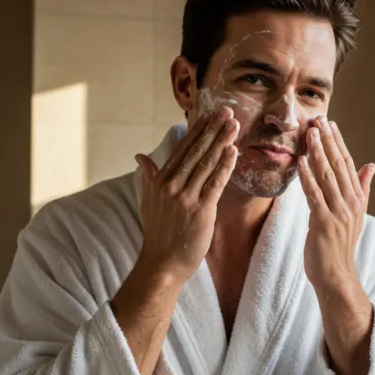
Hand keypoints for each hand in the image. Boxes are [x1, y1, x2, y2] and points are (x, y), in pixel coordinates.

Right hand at [135, 106, 239, 285]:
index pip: (182, 148)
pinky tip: (234, 151)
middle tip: (227, 110)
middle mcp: (171, 185)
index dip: (198, 130)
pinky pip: (216, 183)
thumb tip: (140, 157)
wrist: (162, 263)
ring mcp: (186, 197)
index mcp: (160, 180)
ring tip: (234, 124)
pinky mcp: (201, 210)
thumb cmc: (158, 233)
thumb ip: (149, 176)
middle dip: (213, 129)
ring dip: (222, 141)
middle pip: (196, 151)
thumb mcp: (148, 201)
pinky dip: (225, 165)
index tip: (209, 114)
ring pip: (207, 163)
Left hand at [298, 116, 374, 292]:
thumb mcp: (355, 214)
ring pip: (327, 176)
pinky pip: (314, 196)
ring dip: (317, 153)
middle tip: (318, 120)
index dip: (338, 142)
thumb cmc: (340, 245)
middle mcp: (351, 203)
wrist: (336, 275)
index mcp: (357, 199)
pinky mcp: (324, 223)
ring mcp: (339, 213)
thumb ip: (362, 188)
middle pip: (338, 166)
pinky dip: (307, 178)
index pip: (348, 164)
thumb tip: (372, 165)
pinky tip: (300, 162)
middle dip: (327, 141)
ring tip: (309, 133)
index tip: (330, 123)